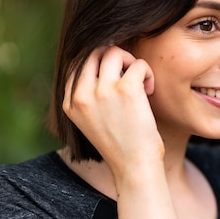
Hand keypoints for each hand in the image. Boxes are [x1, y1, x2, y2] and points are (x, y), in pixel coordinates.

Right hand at [62, 46, 163, 175]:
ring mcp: (102, 90)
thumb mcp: (91, 121)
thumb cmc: (120, 145)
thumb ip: (89, 96)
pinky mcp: (126, 89)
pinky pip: (138, 64)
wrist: (134, 167)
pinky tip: (149, 90)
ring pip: (114, 51)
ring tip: (140, 81)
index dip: (98, 63)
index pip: (77, 64)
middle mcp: (82, 94)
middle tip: (129, 75)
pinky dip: (147, 72)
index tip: (115, 75)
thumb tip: (99, 63)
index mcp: (70, 103)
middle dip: (114, 57)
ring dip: (131, 61)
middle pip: (93, 52)